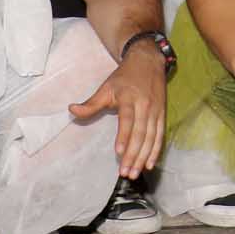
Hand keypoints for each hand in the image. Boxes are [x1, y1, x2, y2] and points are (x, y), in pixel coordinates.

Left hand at [73, 43, 168, 176]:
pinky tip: (150, 163)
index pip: (127, 119)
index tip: (119, 152)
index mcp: (129, 98)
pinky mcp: (162, 114)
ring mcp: (155, 111)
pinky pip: (160, 135)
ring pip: (151, 137)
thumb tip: (72, 110)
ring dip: (144, 156)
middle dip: (134, 154)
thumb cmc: (125, 77)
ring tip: (136, 172)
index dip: (124, 136)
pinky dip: (156, 150)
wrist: (148, 61)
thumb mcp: (106, 87)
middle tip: (126, 172)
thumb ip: (91, 103)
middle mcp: (145, 105)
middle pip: (140, 133)